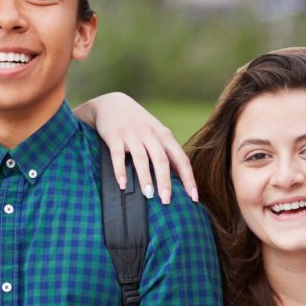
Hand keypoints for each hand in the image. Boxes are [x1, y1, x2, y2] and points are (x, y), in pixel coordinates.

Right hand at [76, 91, 196, 203]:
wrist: (111, 104)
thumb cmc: (138, 123)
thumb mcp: (156, 133)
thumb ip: (167, 152)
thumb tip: (180, 175)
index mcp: (164, 136)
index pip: (181, 159)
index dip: (188, 179)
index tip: (193, 197)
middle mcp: (150, 134)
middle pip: (162, 160)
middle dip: (165, 181)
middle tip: (167, 201)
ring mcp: (132, 134)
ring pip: (141, 158)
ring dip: (145, 177)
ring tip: (148, 195)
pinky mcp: (114, 136)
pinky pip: (118, 155)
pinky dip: (120, 170)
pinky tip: (122, 185)